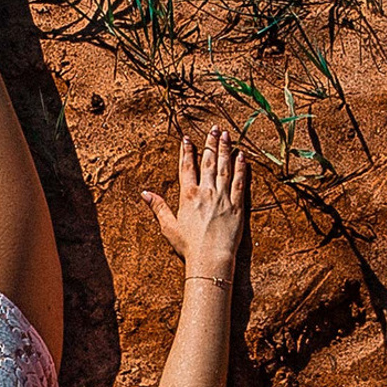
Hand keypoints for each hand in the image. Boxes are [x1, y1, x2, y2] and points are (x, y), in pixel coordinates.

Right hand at [145, 124, 248, 283]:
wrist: (210, 259)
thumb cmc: (188, 246)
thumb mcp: (168, 227)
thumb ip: (159, 207)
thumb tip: (145, 193)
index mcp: (188, 196)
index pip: (187, 167)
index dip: (186, 151)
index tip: (187, 139)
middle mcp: (206, 192)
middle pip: (208, 162)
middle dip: (210, 143)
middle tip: (214, 128)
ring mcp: (223, 197)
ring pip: (225, 167)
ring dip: (225, 149)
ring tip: (226, 134)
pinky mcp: (237, 206)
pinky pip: (240, 182)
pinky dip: (241, 168)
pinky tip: (242, 156)